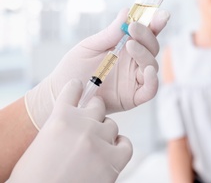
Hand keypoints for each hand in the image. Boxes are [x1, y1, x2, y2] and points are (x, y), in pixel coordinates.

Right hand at [9, 79, 132, 182]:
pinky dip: (120, 148)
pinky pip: (125, 145)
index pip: (73, 90)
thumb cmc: (35, 178)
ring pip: (111, 126)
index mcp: (59, 118)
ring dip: (105, 134)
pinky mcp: (114, 159)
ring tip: (95, 148)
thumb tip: (70, 124)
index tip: (81, 86)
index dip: (77, 88)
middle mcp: (82, 124)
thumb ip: (58, 128)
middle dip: (95, 113)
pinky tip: (111, 154)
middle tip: (91, 125)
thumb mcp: (39, 145)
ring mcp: (99, 141)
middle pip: (98, 106)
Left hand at [25, 8, 169, 128]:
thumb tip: (127, 11)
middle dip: (147, 36)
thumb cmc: (74, 68)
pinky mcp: (133, 97)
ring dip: (145, 54)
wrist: (61, 92)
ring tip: (130, 46)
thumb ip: (110, 33)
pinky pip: (150, 89)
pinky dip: (153, 80)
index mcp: (126, 47)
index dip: (156, 23)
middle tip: (133, 28)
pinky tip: (148, 70)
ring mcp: (135, 80)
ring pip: (152, 65)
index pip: (146, 34)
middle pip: (152, 48)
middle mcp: (134, 62)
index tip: (160, 14)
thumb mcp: (90, 46)